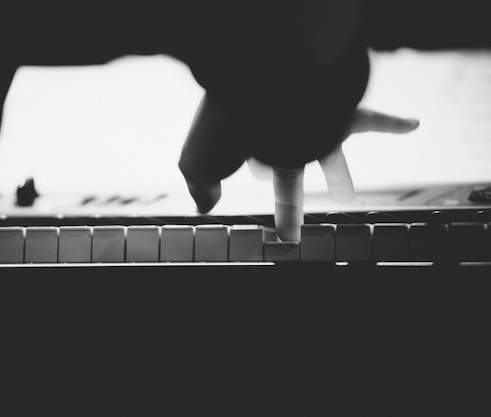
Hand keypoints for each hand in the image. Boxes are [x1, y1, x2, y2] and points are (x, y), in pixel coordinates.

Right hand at [180, 106, 419, 241]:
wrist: (262, 77)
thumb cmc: (228, 123)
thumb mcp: (199, 163)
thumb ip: (200, 184)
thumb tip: (204, 205)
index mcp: (251, 141)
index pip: (257, 168)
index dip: (258, 181)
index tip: (260, 195)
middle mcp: (283, 132)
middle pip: (289, 170)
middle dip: (288, 197)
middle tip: (290, 227)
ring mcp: (314, 123)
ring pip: (328, 153)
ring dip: (337, 173)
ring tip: (344, 195)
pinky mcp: (341, 115)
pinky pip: (372, 120)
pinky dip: (392, 124)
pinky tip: (412, 126)